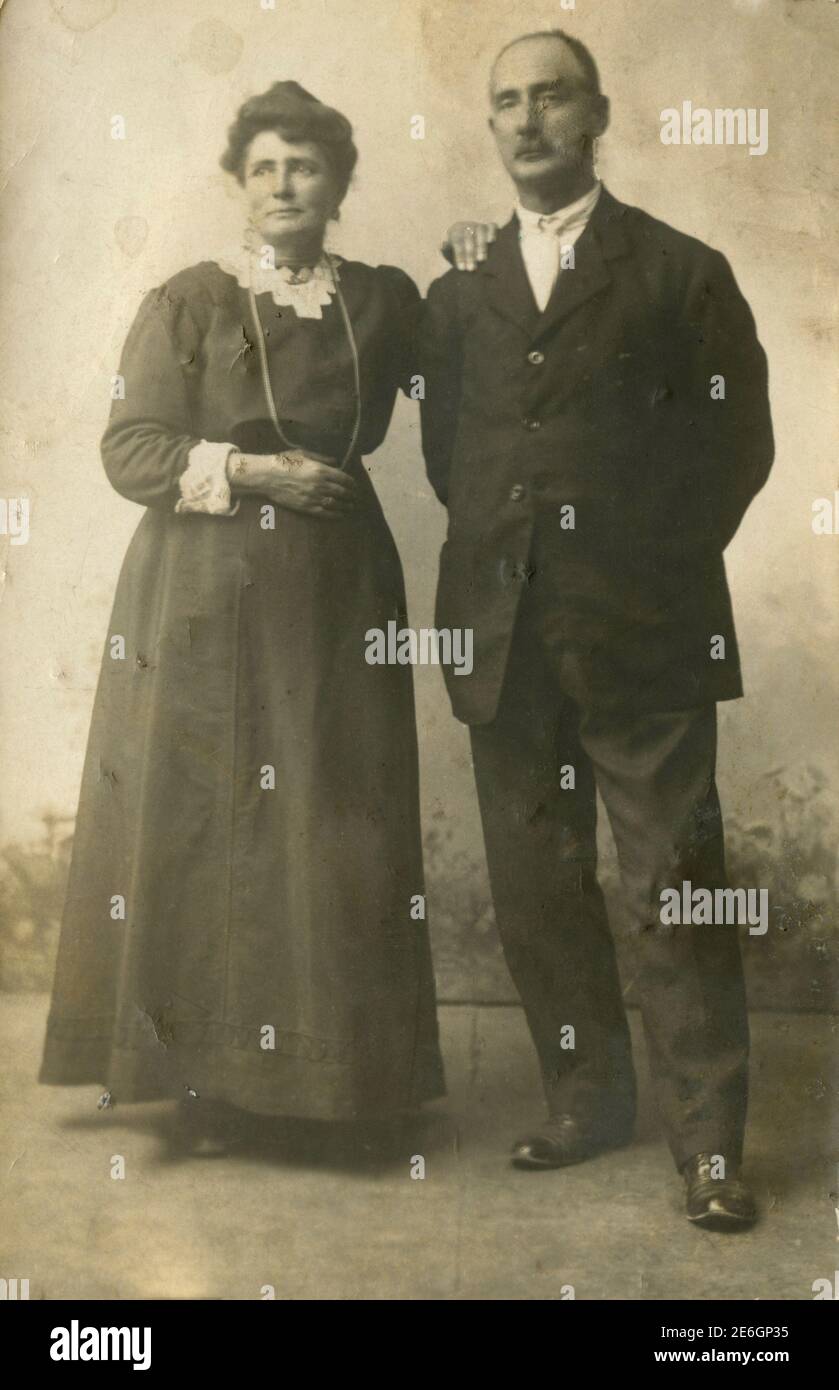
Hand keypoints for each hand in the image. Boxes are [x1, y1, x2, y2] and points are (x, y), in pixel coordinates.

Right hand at [230, 449, 356, 518]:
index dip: (352, 484)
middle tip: (356, 497)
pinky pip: (325, 513)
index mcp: (321, 470)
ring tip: (351, 507)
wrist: (267, 477)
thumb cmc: (285, 462)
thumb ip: (322, 458)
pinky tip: (341, 515)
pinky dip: (336, 514)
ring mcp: (313, 497)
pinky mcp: (306, 507)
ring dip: (346, 506)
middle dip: (352, 495)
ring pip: (336, 504)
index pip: (344, 479)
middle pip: (343, 492)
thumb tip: (335, 462)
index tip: (356, 486)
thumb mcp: (304, 454)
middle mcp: (320, 485)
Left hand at [444, 221, 497, 271]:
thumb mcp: (450, 254)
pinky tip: (491, 241)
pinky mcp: (489, 227)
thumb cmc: (459, 254)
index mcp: (454, 232)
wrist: (470, 246)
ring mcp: (478, 226)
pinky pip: (491, 226)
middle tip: (471, 268)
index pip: (457, 242)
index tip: (461, 268)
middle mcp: (467, 227)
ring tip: (481, 260)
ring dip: (480, 246)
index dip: (459, 255)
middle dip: (469, 254)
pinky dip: (492, 232)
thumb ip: (447, 251)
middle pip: (468, 237)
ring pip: (480, 231)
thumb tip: (442, 245)